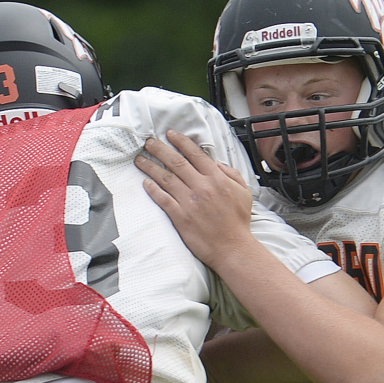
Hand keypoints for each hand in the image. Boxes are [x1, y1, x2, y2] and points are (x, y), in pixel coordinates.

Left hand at [135, 130, 255, 264]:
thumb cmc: (238, 222)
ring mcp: (189, 202)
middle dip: (160, 149)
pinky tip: (145, 182)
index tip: (170, 134)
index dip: (181, 142)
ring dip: (151, 167)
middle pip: (176, 162)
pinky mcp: (180, 217)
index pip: (195, 154)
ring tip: (140, 159)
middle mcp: (201, 187)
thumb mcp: (243, 193)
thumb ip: (231, 174)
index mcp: (217, 179)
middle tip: (148, 142)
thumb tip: (217, 163)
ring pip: (166, 178)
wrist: (233, 248)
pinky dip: (153, 189)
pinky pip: (163, 199)